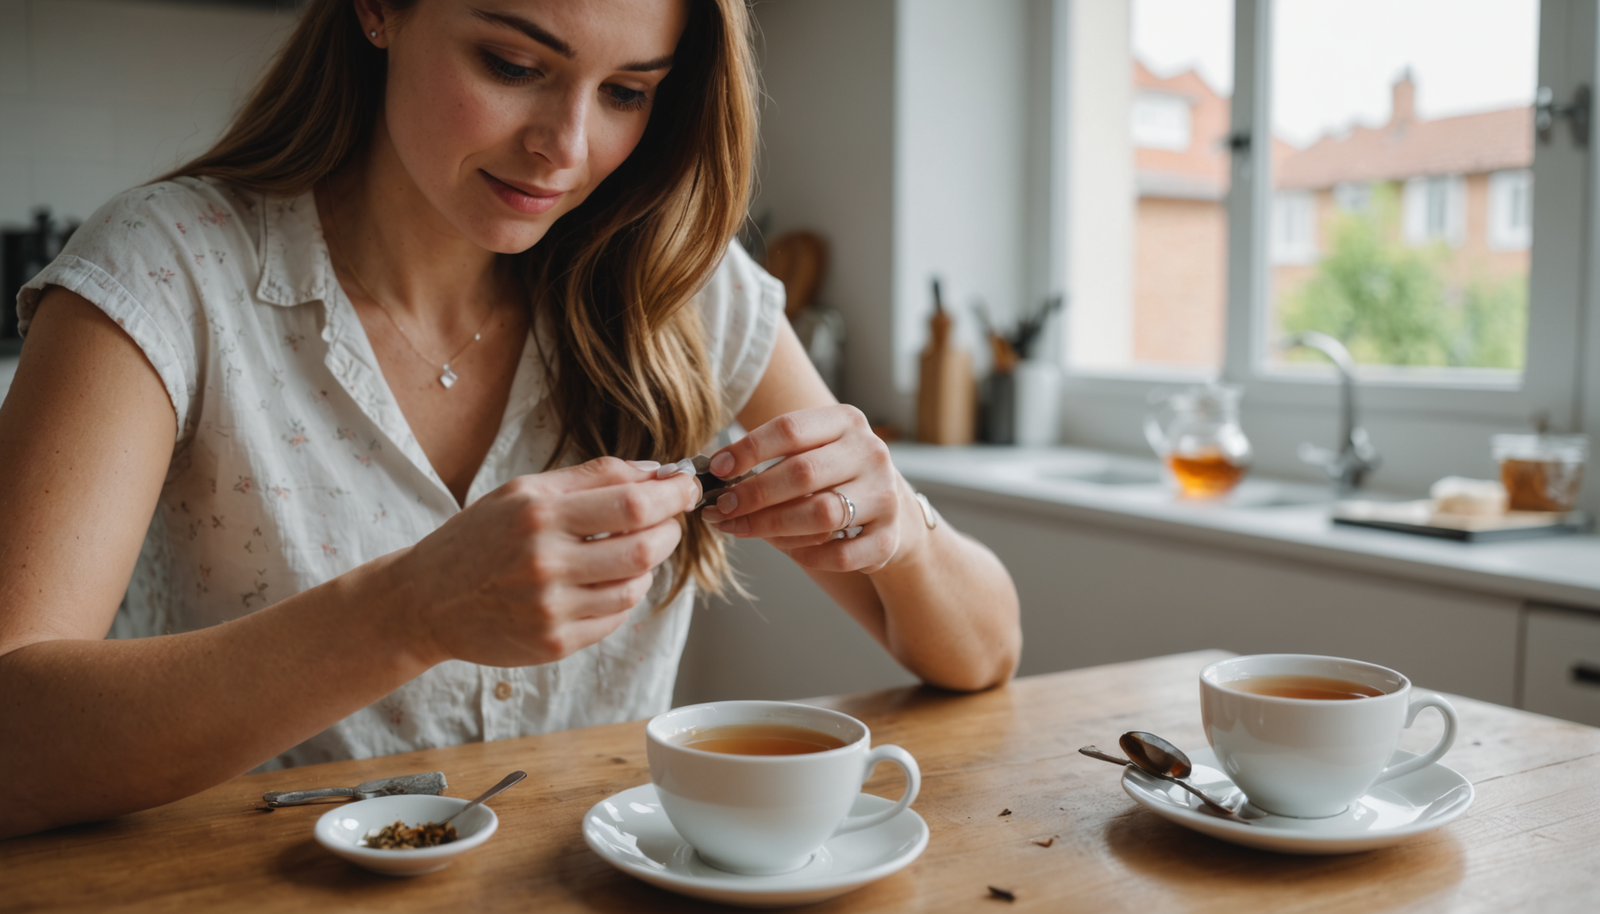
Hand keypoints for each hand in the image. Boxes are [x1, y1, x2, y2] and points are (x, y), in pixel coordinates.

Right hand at [394, 457, 701, 667]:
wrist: (425, 600)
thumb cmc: (479, 538)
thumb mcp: (524, 492)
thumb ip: (591, 478)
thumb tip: (657, 471)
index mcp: (538, 514)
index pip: (632, 502)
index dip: (673, 494)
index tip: (688, 487)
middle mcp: (545, 562)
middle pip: (644, 547)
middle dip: (671, 530)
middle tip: (669, 520)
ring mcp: (550, 608)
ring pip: (636, 586)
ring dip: (647, 566)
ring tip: (630, 552)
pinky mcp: (554, 644)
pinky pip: (615, 618)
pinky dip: (622, 597)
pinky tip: (603, 583)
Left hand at [699, 406, 919, 574]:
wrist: (891, 510)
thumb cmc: (834, 476)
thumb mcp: (814, 449)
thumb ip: (774, 454)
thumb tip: (715, 471)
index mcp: (847, 422)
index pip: (791, 428)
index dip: (748, 449)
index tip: (718, 469)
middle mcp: (871, 453)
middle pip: (802, 473)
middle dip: (753, 494)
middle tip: (720, 508)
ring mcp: (884, 496)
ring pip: (820, 514)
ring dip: (771, 526)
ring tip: (741, 528)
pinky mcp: (889, 538)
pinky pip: (839, 555)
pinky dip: (806, 555)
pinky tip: (789, 549)